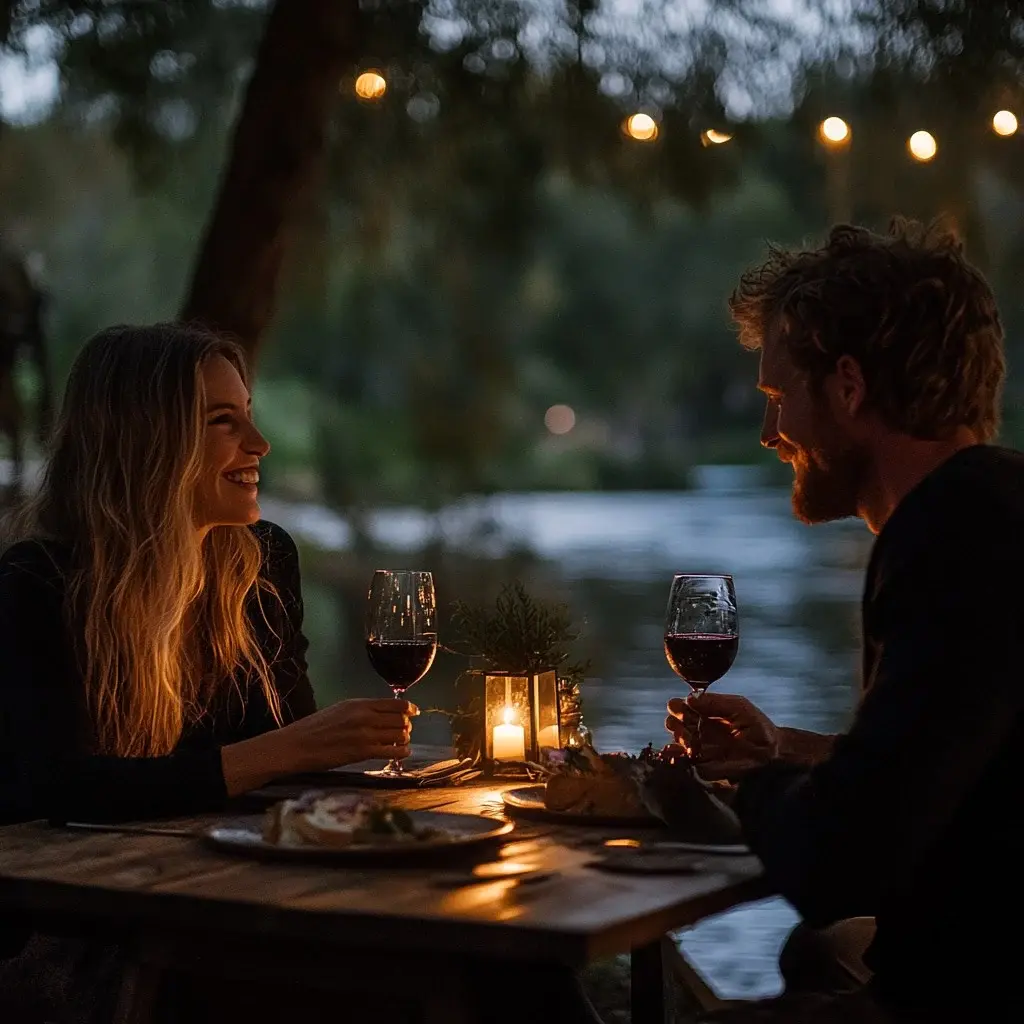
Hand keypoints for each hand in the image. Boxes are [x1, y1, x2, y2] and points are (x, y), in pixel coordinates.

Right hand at [279, 698, 417, 771]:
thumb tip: (382, 713)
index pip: (396, 704)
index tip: (414, 712)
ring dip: (404, 739)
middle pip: (401, 719)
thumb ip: (362, 710)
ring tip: (401, 743)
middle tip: (404, 731)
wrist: (296, 745)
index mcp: (359, 704)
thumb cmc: (315, 728)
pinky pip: (392, 751)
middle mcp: (365, 716)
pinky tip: (402, 753)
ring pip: (399, 735)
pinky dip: (401, 752)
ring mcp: (365, 734)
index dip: (409, 709)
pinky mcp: (362, 752)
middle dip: (406, 726)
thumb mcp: (340, 709)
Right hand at [665, 692, 778, 780]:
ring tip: (688, 739)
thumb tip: (690, 697)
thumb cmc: (756, 726)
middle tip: (679, 723)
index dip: (676, 707)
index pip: (682, 709)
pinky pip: (691, 766)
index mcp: (704, 714)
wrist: (773, 751)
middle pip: (676, 727)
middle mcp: (699, 732)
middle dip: (675, 724)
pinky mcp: (708, 768)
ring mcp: (702, 750)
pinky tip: (690, 754)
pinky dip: (686, 760)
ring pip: (680, 747)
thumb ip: (715, 702)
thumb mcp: (738, 707)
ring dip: (680, 742)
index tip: (676, 706)